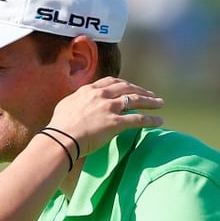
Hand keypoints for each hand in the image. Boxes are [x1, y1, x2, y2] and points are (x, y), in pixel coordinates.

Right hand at [45, 78, 163, 159]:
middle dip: (140, 90)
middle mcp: (102, 95)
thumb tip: (79, 103)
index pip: (111, 82)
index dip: (124, 84)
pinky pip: (138, 119)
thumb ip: (77, 101)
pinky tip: (159, 121)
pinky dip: (151, 120)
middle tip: (150, 94)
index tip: (130, 87)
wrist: (61, 138)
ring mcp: (109, 108)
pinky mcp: (115, 123)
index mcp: (89, 90)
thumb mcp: (66, 105)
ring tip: (160, 103)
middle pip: (127, 88)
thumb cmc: (59, 126)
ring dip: (150, 101)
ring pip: (135, 100)